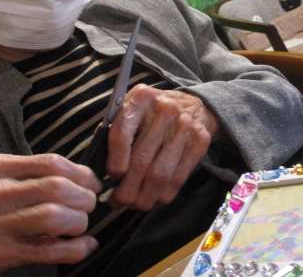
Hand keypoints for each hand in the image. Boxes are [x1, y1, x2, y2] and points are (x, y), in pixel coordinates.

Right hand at [0, 154, 100, 276]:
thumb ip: (29, 175)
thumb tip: (81, 177)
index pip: (51, 162)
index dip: (81, 173)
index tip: (93, 183)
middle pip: (57, 187)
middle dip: (84, 197)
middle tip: (90, 205)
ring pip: (54, 216)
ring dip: (80, 221)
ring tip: (83, 225)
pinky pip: (47, 250)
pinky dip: (74, 249)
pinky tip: (84, 246)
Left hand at [107, 84, 218, 210]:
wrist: (194, 104)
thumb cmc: (153, 113)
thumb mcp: (133, 109)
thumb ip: (118, 132)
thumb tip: (102, 172)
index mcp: (141, 98)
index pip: (122, 133)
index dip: (115, 160)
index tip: (112, 176)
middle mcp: (165, 109)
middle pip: (141, 159)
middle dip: (127, 188)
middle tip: (119, 201)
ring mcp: (185, 125)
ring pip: (160, 174)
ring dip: (145, 197)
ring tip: (135, 205)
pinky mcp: (200, 141)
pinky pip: (179, 177)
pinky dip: (164, 195)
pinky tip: (154, 199)